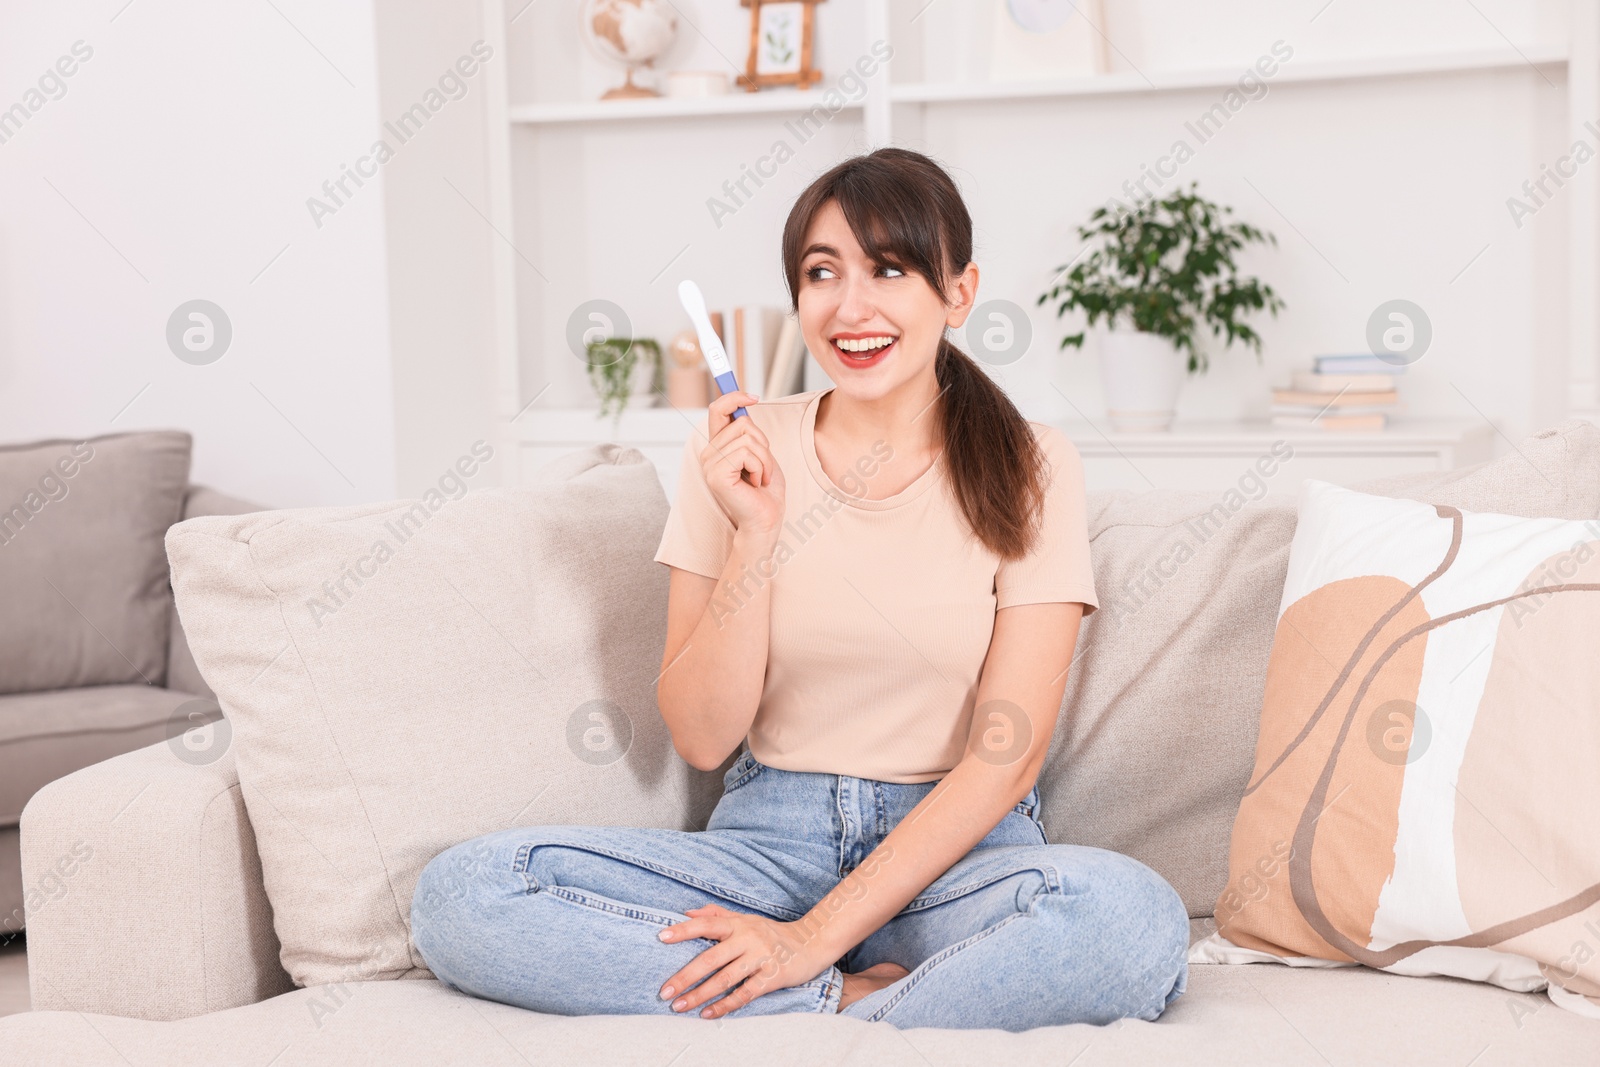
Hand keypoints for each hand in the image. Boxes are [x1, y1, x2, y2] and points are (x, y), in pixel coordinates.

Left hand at [656, 903, 830, 1018]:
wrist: (810, 943)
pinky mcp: (771, 977)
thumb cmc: (771, 933)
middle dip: (685, 976)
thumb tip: (686, 912)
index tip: (661, 937)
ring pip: (725, 979)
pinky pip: (744, 994)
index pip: (706, 924)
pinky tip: (707, 1014)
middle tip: (665, 991)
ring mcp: (760, 958)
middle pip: (711, 957)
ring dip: (700, 994)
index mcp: (738, 924)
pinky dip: (725, 1005)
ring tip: (679, 1006)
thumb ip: (716, 914)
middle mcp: (748, 939)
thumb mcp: (746, 918)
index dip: (684, 930)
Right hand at [700, 391, 784, 538]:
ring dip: (764, 459)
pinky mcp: (716, 475)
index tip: (754, 397)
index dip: (733, 397)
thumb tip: (746, 401)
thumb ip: (749, 431)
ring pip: (747, 438)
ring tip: (760, 477)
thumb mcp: (760, 453)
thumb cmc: (765, 491)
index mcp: (718, 446)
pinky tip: (756, 483)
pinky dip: (760, 467)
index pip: (717, 410)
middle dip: (763, 443)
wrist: (765, 521)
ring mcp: (710, 464)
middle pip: (742, 422)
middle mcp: (709, 453)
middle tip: (763, 467)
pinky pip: (746, 454)